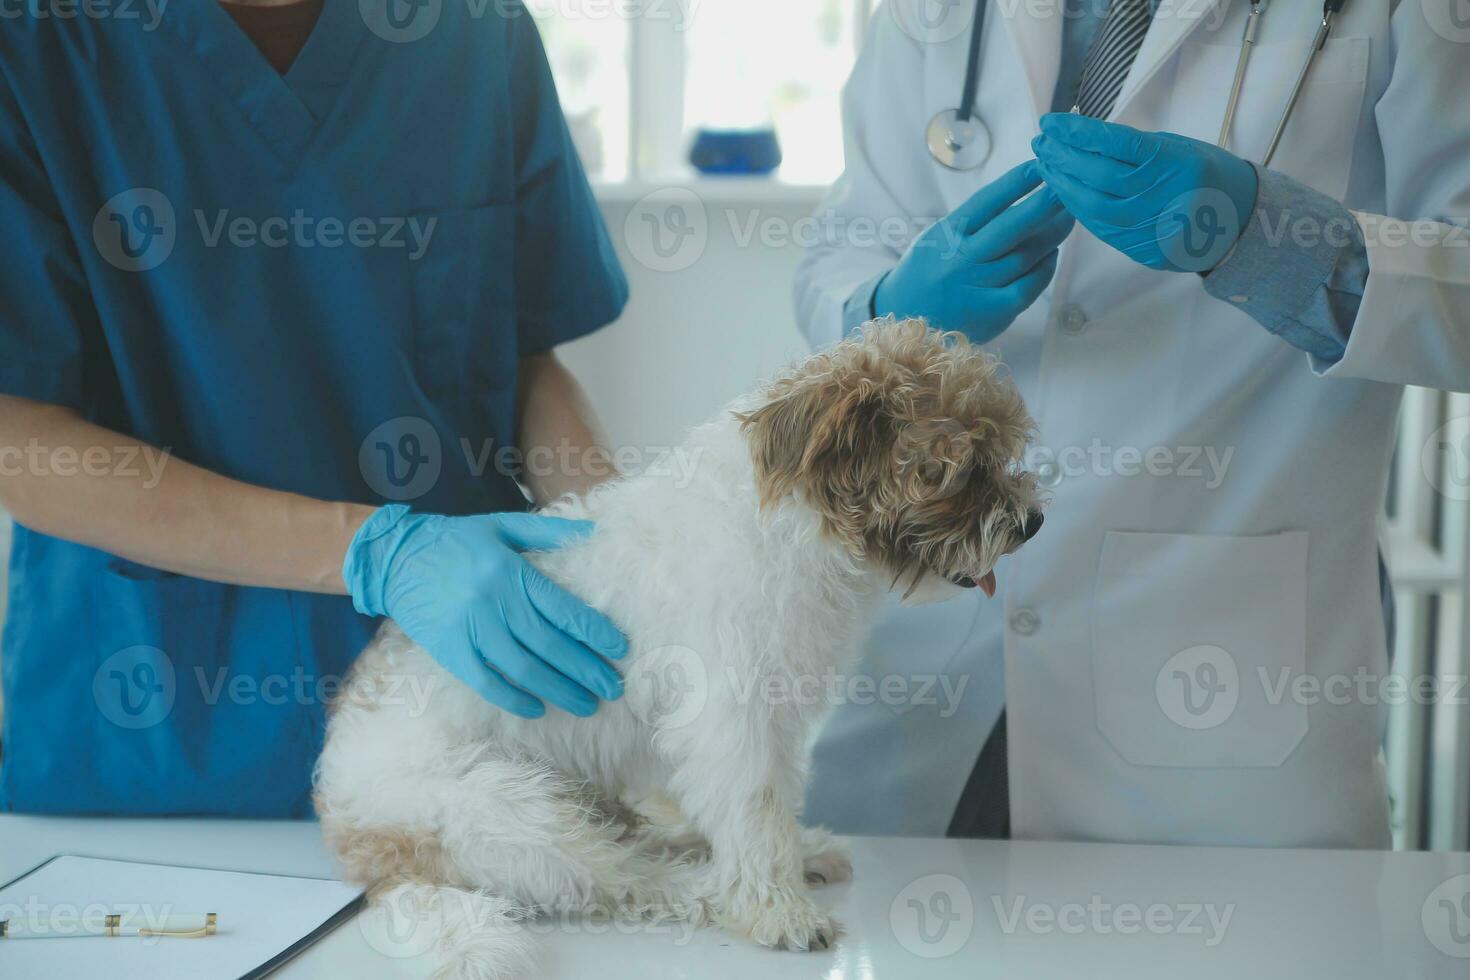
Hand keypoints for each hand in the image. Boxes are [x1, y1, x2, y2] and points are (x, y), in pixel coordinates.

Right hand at [342, 505, 626, 717]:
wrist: (393, 557)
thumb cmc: (453, 540)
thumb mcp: (500, 526)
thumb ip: (547, 531)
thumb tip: (592, 531)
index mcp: (512, 571)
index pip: (564, 609)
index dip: (595, 633)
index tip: (620, 651)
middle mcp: (495, 602)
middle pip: (551, 645)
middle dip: (586, 670)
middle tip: (613, 688)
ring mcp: (471, 629)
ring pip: (524, 669)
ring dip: (559, 690)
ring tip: (586, 704)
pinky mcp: (449, 650)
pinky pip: (486, 682)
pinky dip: (513, 699)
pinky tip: (537, 708)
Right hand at [873, 160, 1074, 343]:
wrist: (903, 319)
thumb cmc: (930, 272)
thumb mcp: (938, 238)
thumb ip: (973, 223)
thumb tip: (1023, 199)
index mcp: (947, 234)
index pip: (986, 203)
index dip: (1015, 183)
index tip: (1039, 166)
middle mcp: (961, 259)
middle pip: (1010, 229)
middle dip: (1043, 206)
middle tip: (1068, 188)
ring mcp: (977, 287)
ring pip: (1025, 256)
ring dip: (1052, 235)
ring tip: (1068, 217)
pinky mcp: (992, 313)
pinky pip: (1028, 286)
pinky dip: (1044, 268)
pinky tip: (1051, 255)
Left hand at [1032, 113, 1258, 272]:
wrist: (1240, 220)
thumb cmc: (1205, 174)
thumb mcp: (1177, 148)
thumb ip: (1133, 149)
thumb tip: (1081, 141)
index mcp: (1177, 163)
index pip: (1116, 144)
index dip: (1077, 133)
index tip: (1051, 123)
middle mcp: (1167, 198)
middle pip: (1099, 176)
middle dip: (1062, 158)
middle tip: (1040, 143)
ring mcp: (1156, 229)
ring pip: (1094, 207)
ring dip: (1063, 185)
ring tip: (1045, 165)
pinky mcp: (1146, 251)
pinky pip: (1102, 229)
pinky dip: (1079, 209)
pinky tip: (1064, 192)